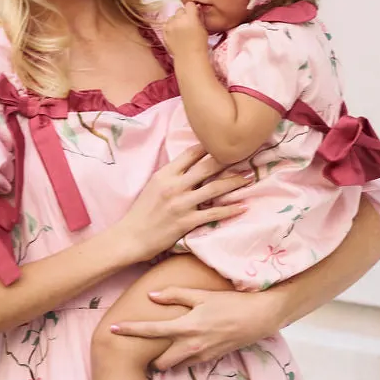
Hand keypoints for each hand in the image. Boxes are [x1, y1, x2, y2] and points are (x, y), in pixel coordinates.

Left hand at [112, 284, 290, 368]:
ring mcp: (202, 356)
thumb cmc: (231, 303)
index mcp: (186, 327)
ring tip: (164, 348)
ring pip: (175, 366)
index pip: (150, 330)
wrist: (259, 318)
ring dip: (167, 360)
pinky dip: (183, 358)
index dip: (129, 330)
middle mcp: (191, 346)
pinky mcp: (211, 359)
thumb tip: (151, 295)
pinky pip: (190, 363)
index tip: (111, 330)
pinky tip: (185, 345)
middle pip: (160, 362)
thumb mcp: (202, 295)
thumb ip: (175, 295)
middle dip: (150, 359)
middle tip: (144, 348)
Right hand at [115, 146, 249, 264]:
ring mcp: (181, 204)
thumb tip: (191, 166)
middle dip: (229, 160)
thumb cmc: (141, 212)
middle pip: (207, 166)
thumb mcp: (153, 186)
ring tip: (249, 178)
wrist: (130, 237)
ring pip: (214, 188)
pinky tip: (243, 206)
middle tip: (246, 156)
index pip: (190, 154)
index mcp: (165, 174)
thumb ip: (172, 175)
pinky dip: (230, 209)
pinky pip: (214, 213)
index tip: (225, 141)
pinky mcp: (186, 222)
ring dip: (234, 182)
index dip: (209, 146)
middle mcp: (174, 186)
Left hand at [163, 2, 208, 60]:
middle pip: (180, 10)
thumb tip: (198, 9)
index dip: (192, 9)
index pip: (189, 4)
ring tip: (180, 30)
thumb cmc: (200, 44)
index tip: (194, 14)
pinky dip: (170, 26)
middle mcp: (179, 19)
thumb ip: (199, 17)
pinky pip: (167, 24)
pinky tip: (175, 34)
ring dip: (176, 20)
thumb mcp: (203, 29)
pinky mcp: (164, 31)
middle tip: (188, 23)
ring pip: (172, 17)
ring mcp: (170, 25)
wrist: (189, 58)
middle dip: (184, 14)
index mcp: (190, 17)